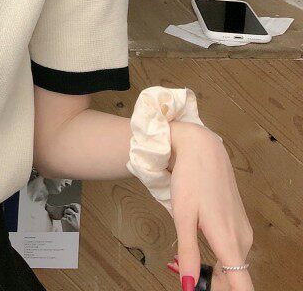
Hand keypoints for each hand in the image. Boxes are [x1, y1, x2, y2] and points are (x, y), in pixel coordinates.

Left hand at [168, 122, 253, 289]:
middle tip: (190, 280)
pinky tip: (202, 251)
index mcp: (229, 242)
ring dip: (218, 273)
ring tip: (192, 268)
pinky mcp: (239, 223)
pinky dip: (221, 259)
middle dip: (215, 285)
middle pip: (236, 280)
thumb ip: (189, 253)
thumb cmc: (190, 180)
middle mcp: (242, 240)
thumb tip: (189, 285)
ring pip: (235, 266)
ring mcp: (243, 231)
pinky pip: (234, 251)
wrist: (202, 149)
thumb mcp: (182, 216)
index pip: (243, 287)